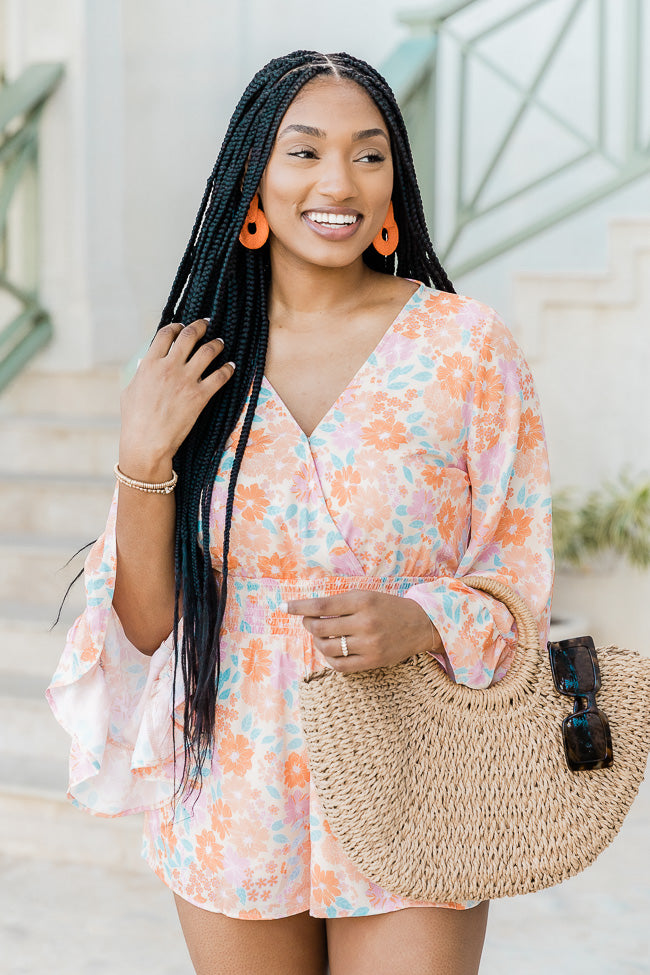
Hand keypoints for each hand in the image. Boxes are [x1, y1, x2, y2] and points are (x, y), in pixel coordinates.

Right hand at [118, 318, 235, 477]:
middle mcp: (169, 367)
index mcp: (149, 364)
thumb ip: (140, 374)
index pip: (166, 334)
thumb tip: (144, 365)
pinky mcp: (200, 396)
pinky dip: (228, 368)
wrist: (146, 443)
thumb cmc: (134, 421)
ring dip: (217, 344)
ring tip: (221, 342)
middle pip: (189, 336)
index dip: (176, 326)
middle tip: (207, 323)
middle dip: (200, 326)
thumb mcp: (130, 391)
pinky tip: (231, 366)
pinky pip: (220, 376)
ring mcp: (186, 380)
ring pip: (208, 351)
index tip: (182, 325)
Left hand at [283, 590, 442, 673]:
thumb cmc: (390, 607)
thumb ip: (341, 602)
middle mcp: (365, 622)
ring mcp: (369, 644)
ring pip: (328, 647)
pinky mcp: (373, 661)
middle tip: (308, 621)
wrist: (421, 624)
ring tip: (320, 635)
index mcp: (363, 601)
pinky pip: (340, 665)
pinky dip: (329, 658)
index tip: (285, 606)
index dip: (300, 606)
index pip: (322, 604)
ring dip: (317, 642)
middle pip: (321, 627)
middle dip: (308, 624)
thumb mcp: (367, 596)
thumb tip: (310, 611)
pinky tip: (329, 651)